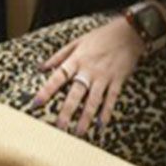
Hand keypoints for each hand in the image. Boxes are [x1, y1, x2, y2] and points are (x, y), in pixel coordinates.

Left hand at [32, 17, 144, 136]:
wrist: (128, 33)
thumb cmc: (101, 36)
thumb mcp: (77, 41)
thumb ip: (59, 55)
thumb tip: (41, 67)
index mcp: (77, 59)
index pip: (58, 76)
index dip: (47, 90)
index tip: (37, 103)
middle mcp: (89, 70)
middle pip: (75, 93)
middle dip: (67, 111)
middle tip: (60, 127)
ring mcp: (104, 76)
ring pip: (93, 100)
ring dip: (86, 118)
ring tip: (79, 132)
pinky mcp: (117, 81)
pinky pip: (111, 99)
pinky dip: (106, 113)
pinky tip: (100, 125)